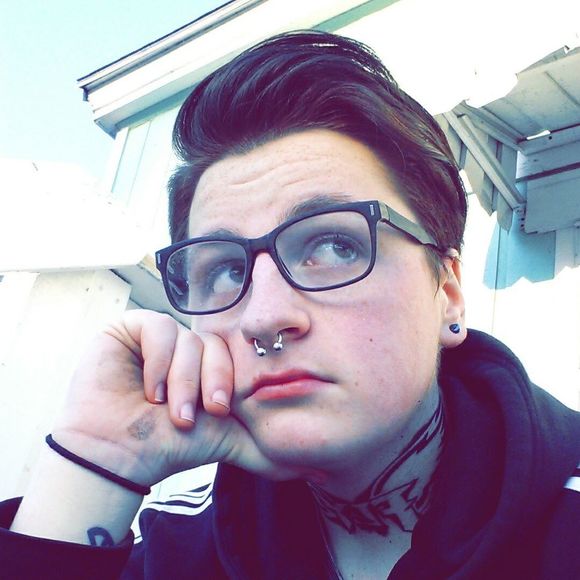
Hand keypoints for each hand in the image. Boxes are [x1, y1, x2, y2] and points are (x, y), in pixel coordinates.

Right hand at [51, 310, 298, 486]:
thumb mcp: (228, 442)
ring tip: (165, 410)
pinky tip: (148, 390)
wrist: (119, 456)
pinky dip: (157, 360)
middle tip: (189, 416)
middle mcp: (187, 348)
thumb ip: (269, 449)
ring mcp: (160, 337)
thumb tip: (318, 470)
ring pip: (187, 340)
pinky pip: (158, 328)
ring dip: (180, 380)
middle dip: (206, 382)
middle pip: (213, 345)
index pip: (234, 354)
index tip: (219, 411)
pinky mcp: (131, 329)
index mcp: (210, 365)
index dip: (228, 379)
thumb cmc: (170, 446)